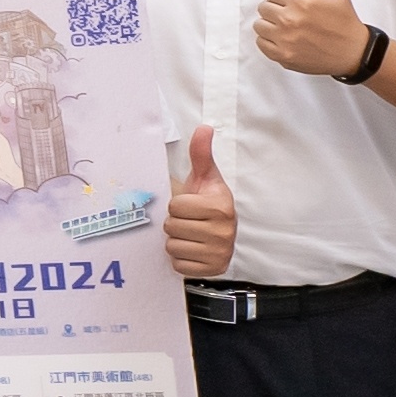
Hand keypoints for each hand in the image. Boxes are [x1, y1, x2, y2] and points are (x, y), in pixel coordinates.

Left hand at [161, 131, 237, 279]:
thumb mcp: (205, 178)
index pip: (175, 206)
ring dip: (177, 241)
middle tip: (189, 222)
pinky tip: (192, 250)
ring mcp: (220, 253)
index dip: (178, 205)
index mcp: (220, 206)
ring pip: (172, 247)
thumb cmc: (207, 202)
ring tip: (191, 235)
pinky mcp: (213, 270)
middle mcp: (224, 231)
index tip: (191, 205)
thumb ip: (201, 154)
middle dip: (175, 223)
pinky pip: (178, 265)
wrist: (220, 232)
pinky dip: (181, 259)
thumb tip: (204, 127)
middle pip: (171, 227)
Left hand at [253, 0, 376, 81]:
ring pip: (259, 25)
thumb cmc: (344, 20)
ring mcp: (286, 40)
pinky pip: (261, 43)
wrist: (353, 52)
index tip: (293, 1)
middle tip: (292, 14)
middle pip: (263, 7)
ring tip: (287, 27)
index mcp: (302, 1)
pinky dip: (269, 41)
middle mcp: (291, 20)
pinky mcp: (283, 56)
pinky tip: (285, 39)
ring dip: (270, 25)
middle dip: (276, 9)